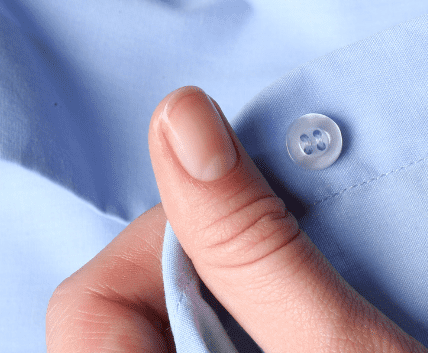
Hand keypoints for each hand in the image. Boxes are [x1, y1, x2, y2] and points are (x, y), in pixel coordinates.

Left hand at [47, 86, 427, 352]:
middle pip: (129, 315)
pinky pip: (218, 346)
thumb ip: (249, 244)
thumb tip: (178, 117)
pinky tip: (319, 323)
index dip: (168, 241)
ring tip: (317, 295)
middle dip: (214, 267)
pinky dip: (262, 322)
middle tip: (302, 259)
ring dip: (244, 293)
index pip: (87, 306)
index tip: (256, 213)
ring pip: (181, 330)